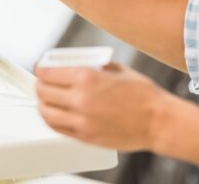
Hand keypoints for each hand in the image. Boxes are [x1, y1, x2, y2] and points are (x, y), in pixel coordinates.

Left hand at [35, 62, 170, 150]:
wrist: (159, 122)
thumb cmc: (143, 95)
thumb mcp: (117, 68)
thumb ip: (95, 65)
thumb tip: (81, 63)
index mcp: (86, 77)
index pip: (48, 72)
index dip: (41, 68)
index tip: (42, 68)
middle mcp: (80, 99)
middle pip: (43, 91)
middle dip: (39, 84)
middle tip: (42, 82)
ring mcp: (81, 120)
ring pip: (46, 111)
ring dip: (42, 103)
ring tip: (45, 99)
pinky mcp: (85, 137)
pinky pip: (57, 128)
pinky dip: (50, 119)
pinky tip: (53, 114)